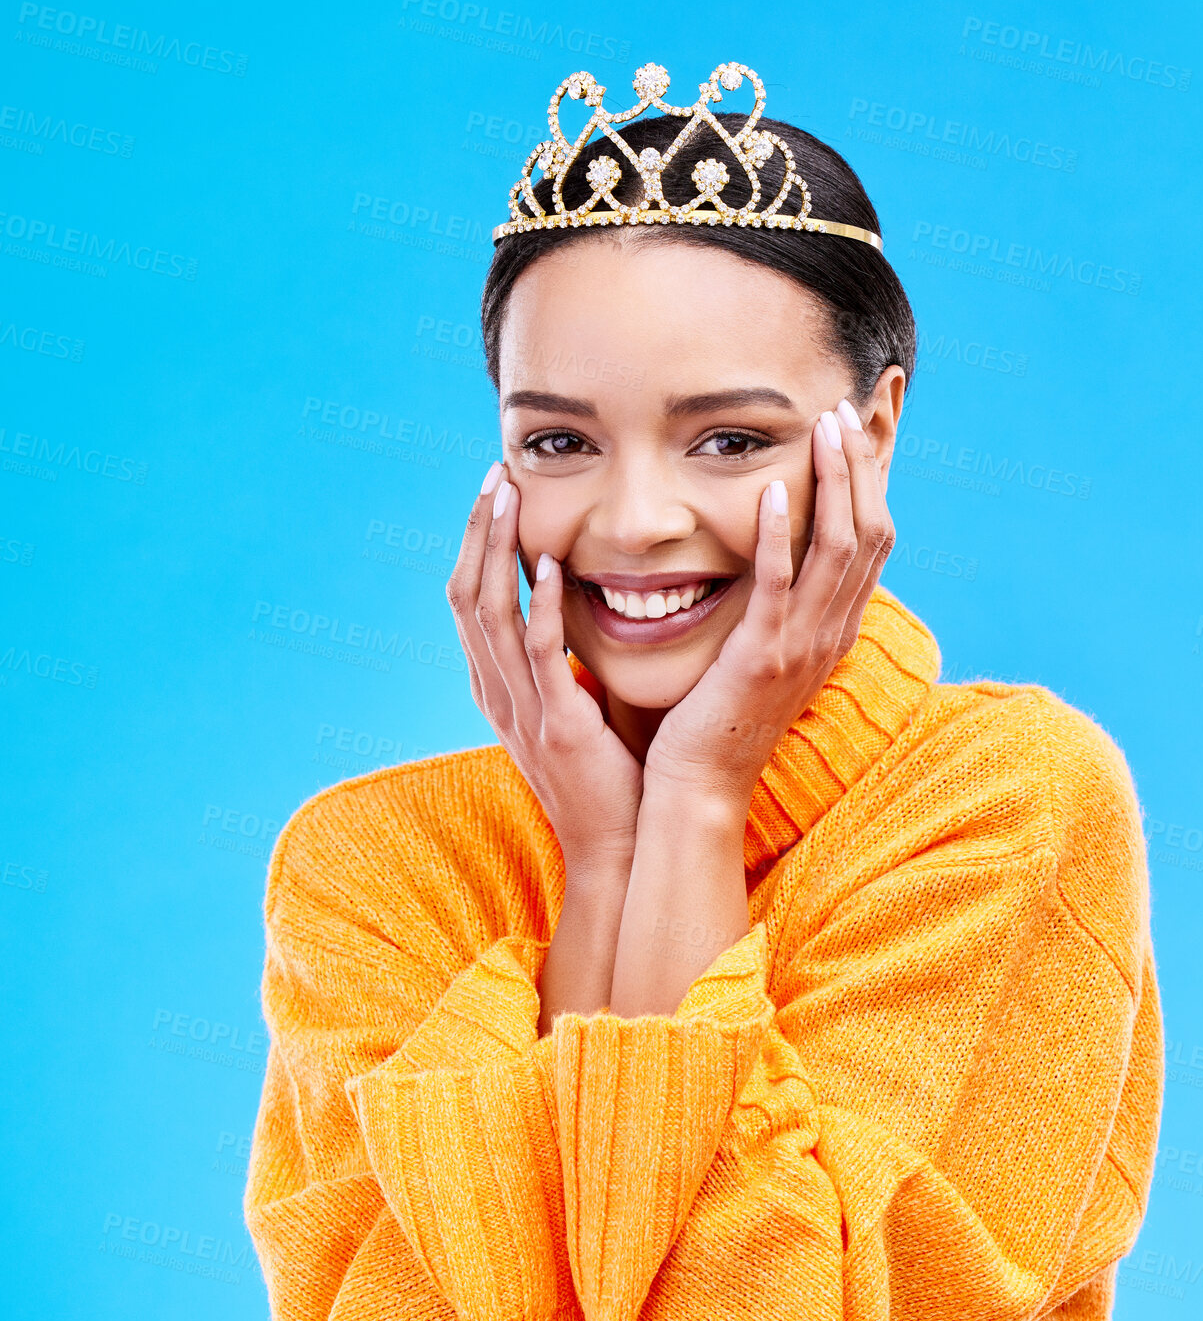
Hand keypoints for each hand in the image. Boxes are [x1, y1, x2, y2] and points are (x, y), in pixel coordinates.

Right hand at [447, 463, 643, 869]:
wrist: (616, 845)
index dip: (474, 544)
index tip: (493, 493)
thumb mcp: (570, 708)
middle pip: (467, 595)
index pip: (469, 600)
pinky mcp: (559, 726)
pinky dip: (543, 607)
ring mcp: (522, 710)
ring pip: (492, 615)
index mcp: (496, 687)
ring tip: (509, 497)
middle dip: (477, 531)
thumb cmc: (605, 774)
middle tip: (494, 475)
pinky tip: (555, 566)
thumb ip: (562, 661)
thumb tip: (576, 608)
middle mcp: (497, 693)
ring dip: (498, 551)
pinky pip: (542, 656)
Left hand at [642, 399, 894, 808]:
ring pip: (839, 550)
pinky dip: (780, 537)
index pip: (872, 544)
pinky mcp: (763, 657)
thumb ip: (777, 609)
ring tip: (823, 429)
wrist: (702, 785)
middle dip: (859, 467)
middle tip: (842, 412)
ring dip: (834, 483)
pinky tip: (771, 494)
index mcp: (833, 631)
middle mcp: (831, 634)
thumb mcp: (764, 655)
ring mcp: (802, 646)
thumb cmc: (718, 718)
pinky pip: (780, 587)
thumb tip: (774, 561)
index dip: (868, 484)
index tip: (849, 434)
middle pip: (870, 534)